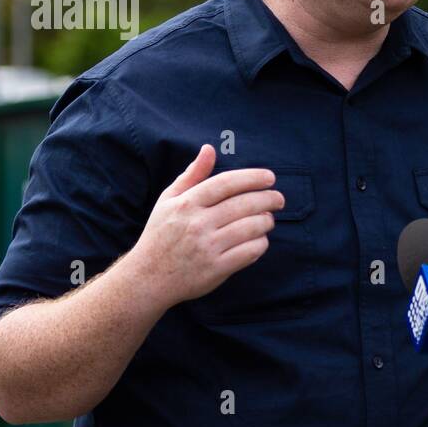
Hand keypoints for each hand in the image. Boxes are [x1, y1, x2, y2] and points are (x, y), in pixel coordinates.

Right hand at [126, 144, 285, 309]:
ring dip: (267, 221)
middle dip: (268, 199)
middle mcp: (197, 224)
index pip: (226, 183)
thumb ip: (192, 175)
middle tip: (279, 199)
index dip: (252, 177)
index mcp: (186, 204)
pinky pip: (249, 252)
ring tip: (269, 219)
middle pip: (243, 204)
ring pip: (251, 227)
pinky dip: (261, 243)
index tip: (270, 177)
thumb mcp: (169, 200)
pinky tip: (260, 239)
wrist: (148, 277)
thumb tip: (209, 149)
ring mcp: (207, 247)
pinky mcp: (216, 269)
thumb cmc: (161, 234)